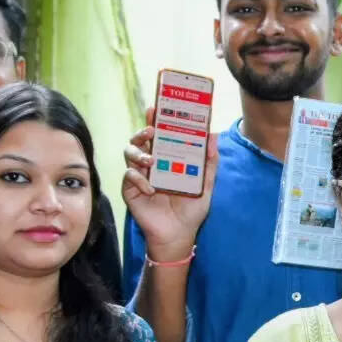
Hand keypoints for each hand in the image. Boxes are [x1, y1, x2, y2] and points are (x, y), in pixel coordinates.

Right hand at [121, 108, 218, 261]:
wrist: (178, 234)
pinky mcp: (130, 189)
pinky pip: (129, 177)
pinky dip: (139, 179)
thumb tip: (213, 135)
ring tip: (150, 159)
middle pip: (140, 138)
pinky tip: (151, 188)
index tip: (157, 107)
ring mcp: (139, 175)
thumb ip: (209, 162)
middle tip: (152, 129)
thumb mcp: (205, 184)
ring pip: (130, 152)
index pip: (160, 134)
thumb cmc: (190, 210)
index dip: (156, 119)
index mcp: (167, 158)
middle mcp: (151, 163)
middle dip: (143, 130)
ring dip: (139, 152)